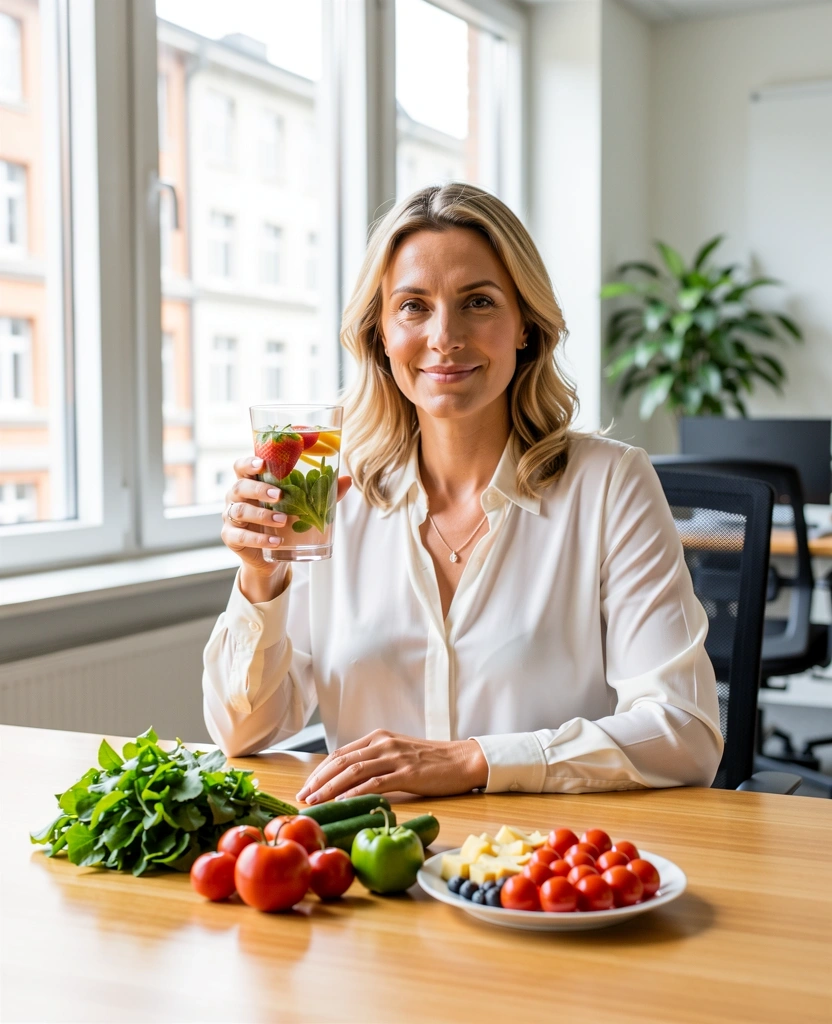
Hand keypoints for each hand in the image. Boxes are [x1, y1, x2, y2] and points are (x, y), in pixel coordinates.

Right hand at [223, 456, 351, 600]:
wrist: (271, 555)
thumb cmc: (284, 521)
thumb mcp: (301, 506)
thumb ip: (321, 493)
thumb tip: (346, 480)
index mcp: (251, 482)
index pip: (241, 466)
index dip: (248, 463)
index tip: (262, 463)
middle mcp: (237, 497)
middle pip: (239, 486)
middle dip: (259, 489)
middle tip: (279, 495)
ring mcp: (231, 518)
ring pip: (240, 511)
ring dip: (262, 515)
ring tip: (282, 520)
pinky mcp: (231, 538)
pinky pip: (241, 537)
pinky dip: (259, 539)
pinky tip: (276, 541)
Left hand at [296, 730, 488, 802]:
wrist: (463, 760)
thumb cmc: (432, 761)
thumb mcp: (399, 754)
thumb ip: (376, 761)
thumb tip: (350, 780)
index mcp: (379, 737)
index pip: (340, 754)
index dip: (320, 771)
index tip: (306, 788)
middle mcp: (383, 743)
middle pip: (341, 761)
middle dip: (318, 781)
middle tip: (303, 798)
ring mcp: (395, 757)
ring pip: (353, 771)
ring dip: (330, 788)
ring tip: (315, 803)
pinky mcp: (407, 773)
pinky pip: (375, 783)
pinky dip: (355, 794)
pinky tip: (342, 804)